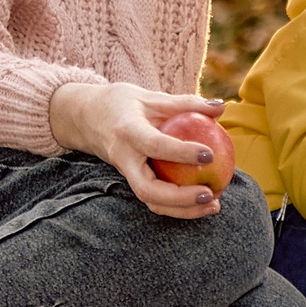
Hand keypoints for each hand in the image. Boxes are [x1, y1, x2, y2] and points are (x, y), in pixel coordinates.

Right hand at [49, 83, 228, 218]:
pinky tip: (204, 201)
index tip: (209, 154)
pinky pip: (154, 198)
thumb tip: (220, 107)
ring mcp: (126, 173)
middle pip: (147, 189)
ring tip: (214, 205)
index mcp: (128, 131)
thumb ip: (185, 103)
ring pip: (150, 201)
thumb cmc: (121, 104)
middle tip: (211, 194)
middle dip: (180, 198)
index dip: (181, 152)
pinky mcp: (131, 180)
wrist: (84, 117)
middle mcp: (124, 158)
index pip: (155, 145)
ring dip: (183, 210)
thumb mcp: (150, 96)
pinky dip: (179, 205)